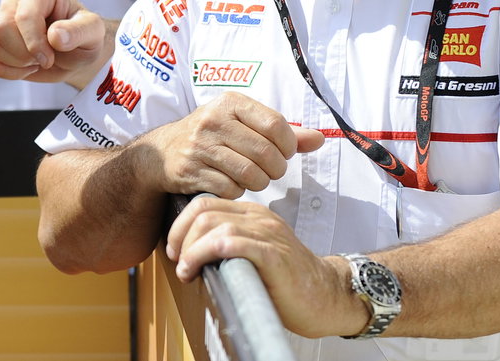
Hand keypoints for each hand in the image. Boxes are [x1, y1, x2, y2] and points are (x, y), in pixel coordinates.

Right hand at [0, 0, 113, 88]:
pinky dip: (10, 73)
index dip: (34, 42)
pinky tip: (27, 68)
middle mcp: (14, 0)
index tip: (50, 58)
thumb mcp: (93, 32)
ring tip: (37, 60)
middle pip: (1, 27)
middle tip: (45, 58)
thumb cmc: (85, 37)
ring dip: (17, 62)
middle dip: (23, 53)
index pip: (24, 15)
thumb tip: (54, 36)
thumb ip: (79, 31)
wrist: (76, 54)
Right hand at [137, 92, 324, 198]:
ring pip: (251, 175)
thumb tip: (319, 139)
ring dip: (258, 183)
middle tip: (270, 171)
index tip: (282, 152)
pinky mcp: (191, 170)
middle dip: (275, 169)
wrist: (162, 152)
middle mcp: (213, 120)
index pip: (276, 125)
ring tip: (251, 178)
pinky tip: (229, 183)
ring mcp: (200, 146)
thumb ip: (283, 132)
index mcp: (230, 102)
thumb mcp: (243, 124)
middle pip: (266, 154)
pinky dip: (236, 191)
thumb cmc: (212, 135)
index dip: (288, 145)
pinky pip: (230, 189)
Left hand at [166, 195, 361, 338]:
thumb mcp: (254, 252)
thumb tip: (188, 251)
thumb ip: (230, 243)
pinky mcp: (273, 255)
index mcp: (253, 214)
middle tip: (176, 260)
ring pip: (214, 225)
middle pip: (204, 211)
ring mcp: (267, 234)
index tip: (173, 248)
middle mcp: (259, 217)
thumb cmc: (286, 281)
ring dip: (190, 249)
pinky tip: (199, 269)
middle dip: (180, 236)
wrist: (326, 298)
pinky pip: (233, 242)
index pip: (204, 203)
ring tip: (186, 270)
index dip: (180, 224)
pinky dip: (207, 254)